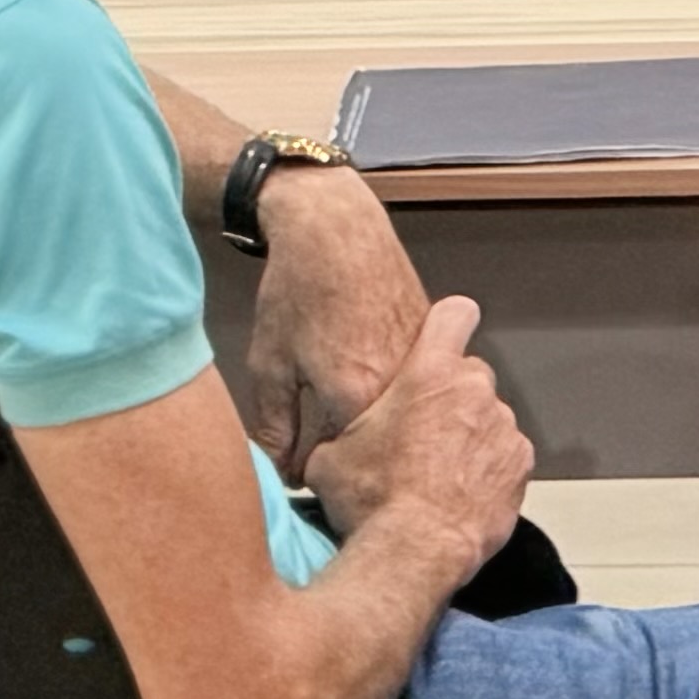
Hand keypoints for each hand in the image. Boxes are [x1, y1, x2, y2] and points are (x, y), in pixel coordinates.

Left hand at [231, 169, 429, 471]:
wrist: (335, 229)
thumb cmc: (297, 291)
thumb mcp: (269, 364)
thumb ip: (276, 426)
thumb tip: (282, 470)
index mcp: (355, 399)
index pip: (340, 463)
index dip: (315, 470)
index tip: (298, 469)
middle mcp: (397, 386)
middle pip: (376, 444)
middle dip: (349, 452)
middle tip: (317, 443)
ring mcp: (420, 361)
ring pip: (400, 414)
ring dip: (376, 422)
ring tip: (342, 406)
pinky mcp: (428, 340)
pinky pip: (414, 384)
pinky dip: (394, 392)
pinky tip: (365, 373)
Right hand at [299, 294, 532, 576]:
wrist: (415, 551)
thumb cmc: (371, 499)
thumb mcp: (329, 460)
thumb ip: (333, 437)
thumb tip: (321, 445)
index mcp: (428, 373)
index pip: (454, 315)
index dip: (447, 324)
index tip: (438, 340)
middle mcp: (474, 391)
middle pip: (469, 376)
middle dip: (449, 397)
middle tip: (420, 435)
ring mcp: (503, 428)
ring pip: (488, 418)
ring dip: (468, 437)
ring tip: (436, 475)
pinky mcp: (520, 466)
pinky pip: (504, 457)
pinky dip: (487, 470)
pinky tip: (459, 494)